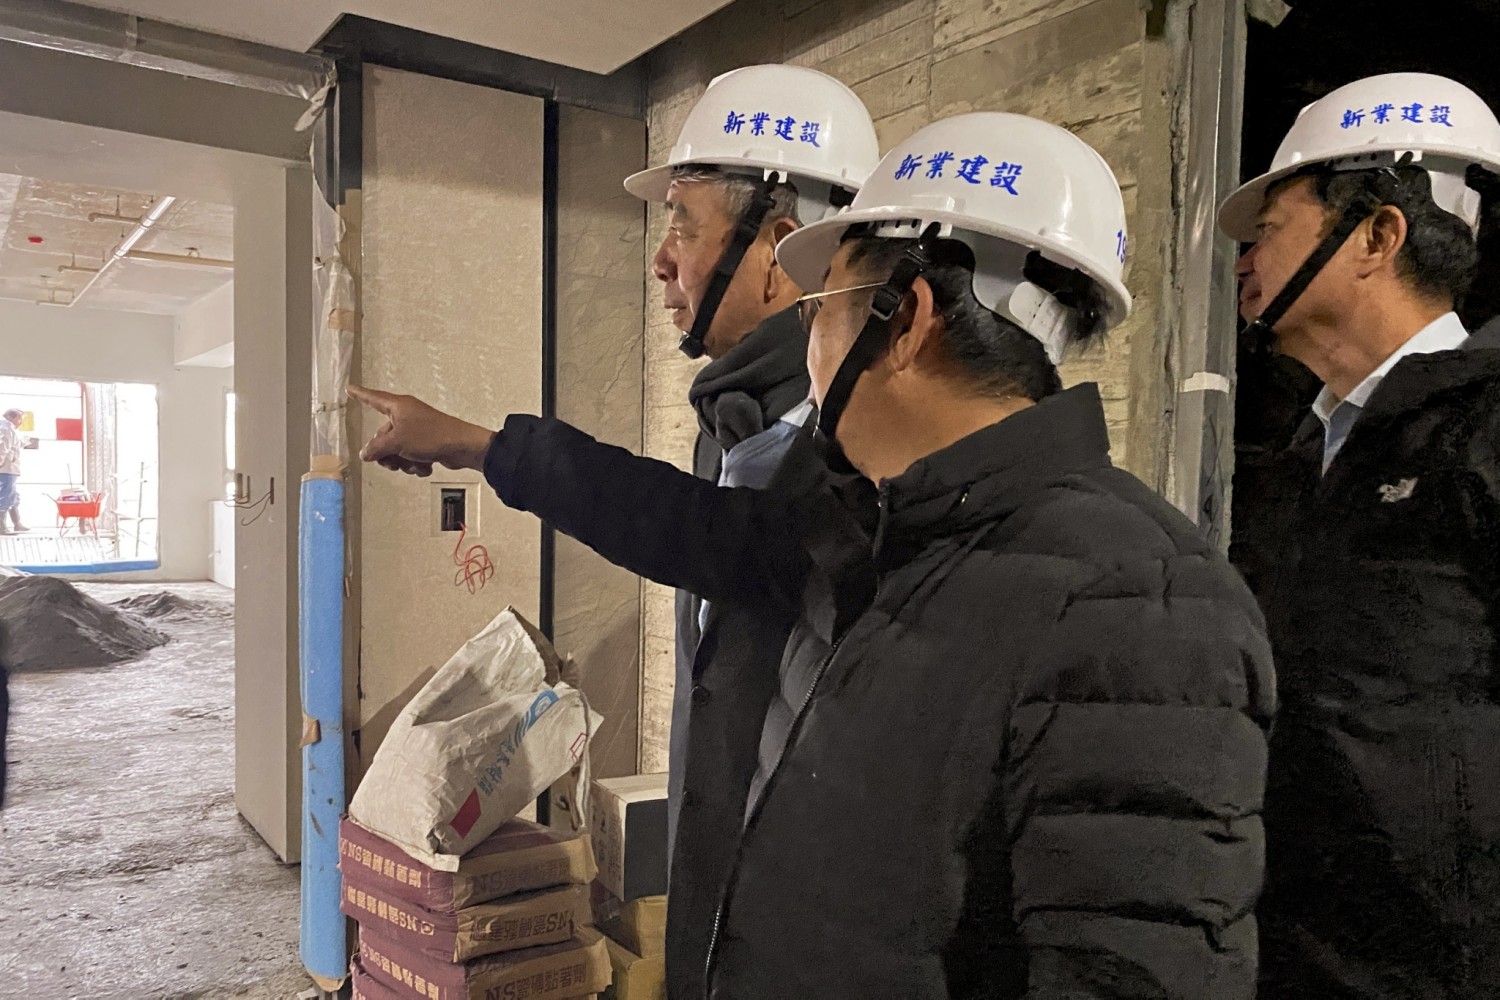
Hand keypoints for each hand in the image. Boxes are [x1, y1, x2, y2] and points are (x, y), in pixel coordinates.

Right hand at [348, 386, 495, 476]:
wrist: (462, 448)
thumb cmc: (432, 436)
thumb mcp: (397, 442)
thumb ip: (377, 448)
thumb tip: (365, 453)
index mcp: (398, 406)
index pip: (373, 398)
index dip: (360, 394)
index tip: (350, 389)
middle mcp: (406, 415)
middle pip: (383, 435)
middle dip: (386, 453)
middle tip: (393, 461)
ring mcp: (417, 430)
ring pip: (397, 449)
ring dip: (403, 462)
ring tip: (414, 464)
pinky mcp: (427, 443)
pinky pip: (411, 456)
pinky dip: (416, 464)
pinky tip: (425, 466)